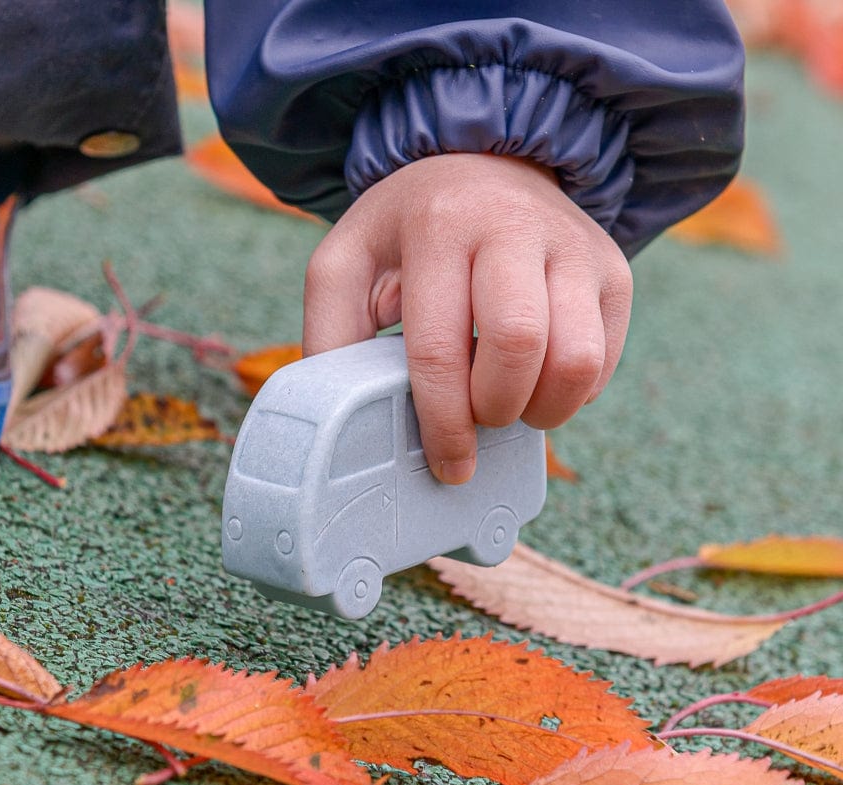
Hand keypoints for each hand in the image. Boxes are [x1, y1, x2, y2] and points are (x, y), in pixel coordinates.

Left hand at [303, 153, 631, 483]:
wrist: (480, 164)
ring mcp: (572, 244)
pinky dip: (573, 392)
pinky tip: (536, 379)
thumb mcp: (345, 264)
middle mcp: (512, 224)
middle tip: (477, 419)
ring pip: (577, 358)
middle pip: (520, 347)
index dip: (443, 421)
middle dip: (495, 409)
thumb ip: (331, 336)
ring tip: (510, 405)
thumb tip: (343, 423)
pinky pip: (604, 357)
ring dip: (543, 408)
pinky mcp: (611, 267)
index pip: (439, 346)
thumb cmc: (404, 234)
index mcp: (436, 226)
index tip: (448, 463)